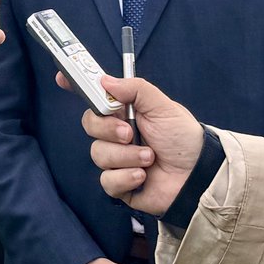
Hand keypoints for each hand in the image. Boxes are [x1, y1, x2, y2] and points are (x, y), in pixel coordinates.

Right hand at [69, 75, 203, 215]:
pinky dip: (125, 177)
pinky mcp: (120, 185)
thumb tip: (104, 81)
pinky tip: (143, 176)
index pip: (94, 97)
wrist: (201, 176)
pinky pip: (107, 180)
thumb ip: (135, 90)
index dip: (75, 86)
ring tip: (149, 158)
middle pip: (89, 124)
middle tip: (130, 132)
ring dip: (125, 156)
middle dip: (107, 128)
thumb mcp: (164, 107)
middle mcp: (116, 135)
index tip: (61, 77)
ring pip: (98, 154)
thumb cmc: (184, 139)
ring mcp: (117, 160)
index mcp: (124, 113)